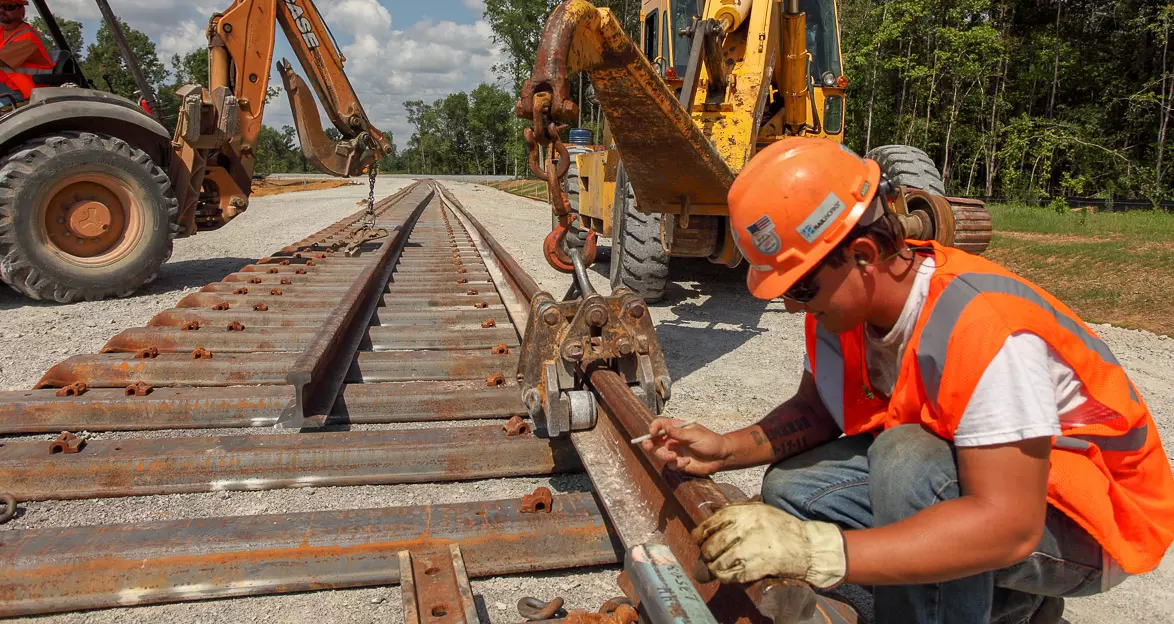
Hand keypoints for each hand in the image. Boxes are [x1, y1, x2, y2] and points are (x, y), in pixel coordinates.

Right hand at [640, 418, 727, 475]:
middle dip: (648, 443)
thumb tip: (666, 427)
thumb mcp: (695, 434)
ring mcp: (675, 451)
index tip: (652, 432)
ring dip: (665, 456)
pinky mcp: (679, 463)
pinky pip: (670, 465)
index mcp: (677, 428)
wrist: (721, 457)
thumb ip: (679, 433)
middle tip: (647, 446)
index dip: (654, 427)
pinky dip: (677, 464)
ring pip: (660, 454)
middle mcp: (673, 439)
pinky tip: (687, 462)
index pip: (660, 425)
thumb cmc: (711, 442)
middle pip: (654, 440)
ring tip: (674, 457)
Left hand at [691, 502, 846, 587]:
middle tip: (710, 556)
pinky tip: (728, 575)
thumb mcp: (758, 510)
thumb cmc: (781, 527)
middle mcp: (743, 529)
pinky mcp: (755, 568)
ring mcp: (749, 550)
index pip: (708, 525)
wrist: (806, 546)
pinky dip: (725, 577)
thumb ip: (734, 511)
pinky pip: (730, 576)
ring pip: (717, 563)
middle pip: (710, 546)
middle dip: (706, 554)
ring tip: (718, 567)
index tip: (700, 541)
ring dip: (714, 568)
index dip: (699, 536)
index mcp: (742, 513)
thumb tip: (709, 515)